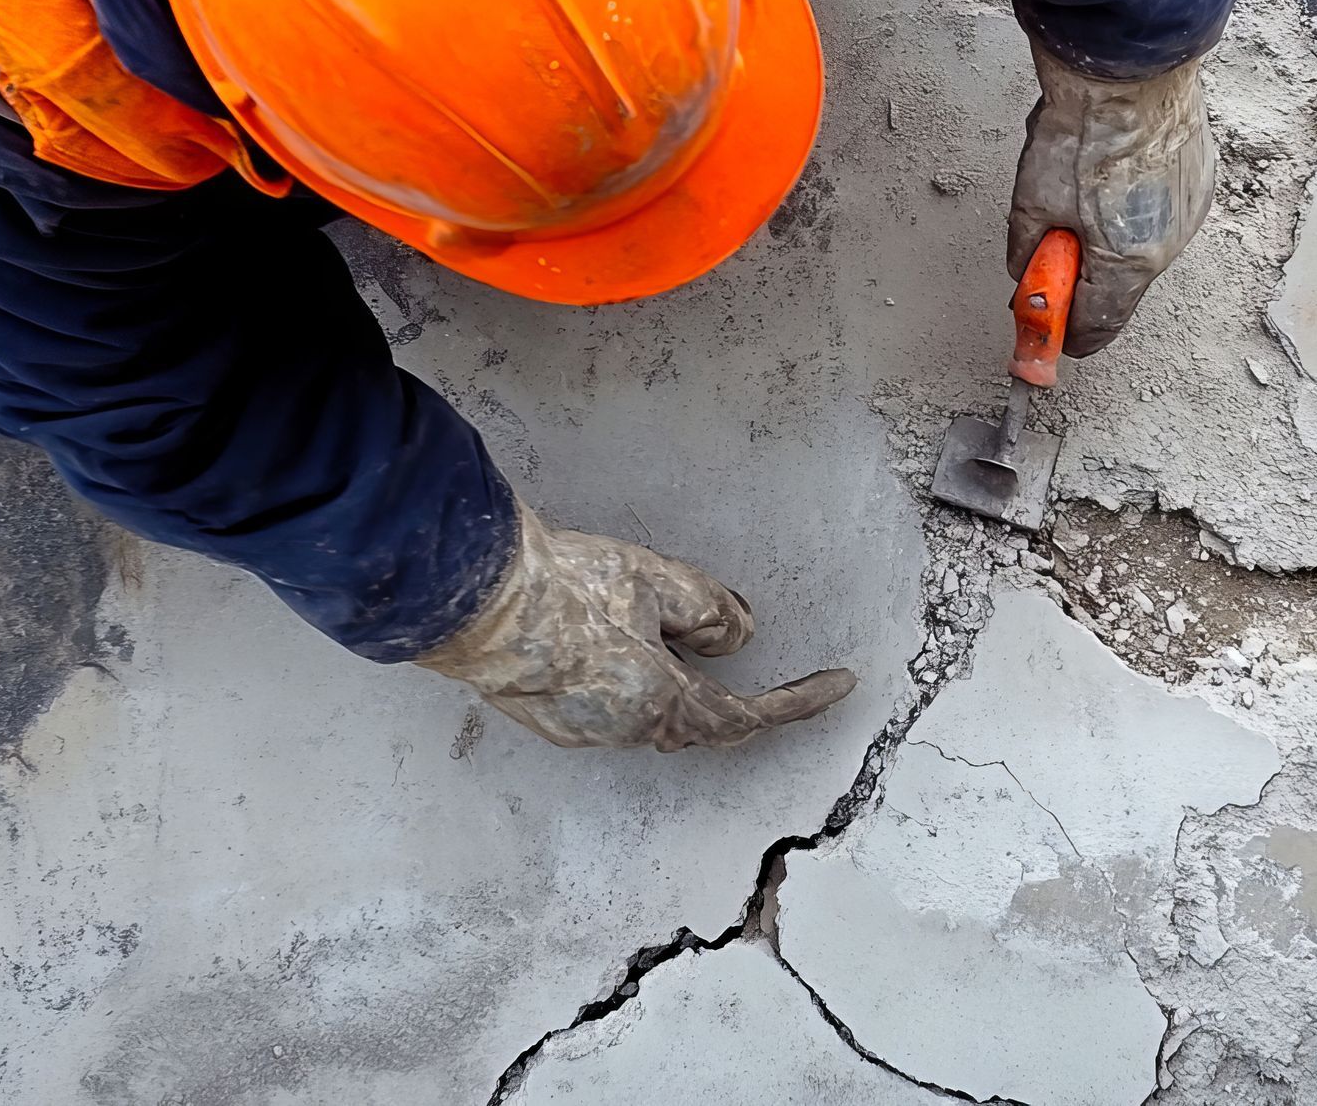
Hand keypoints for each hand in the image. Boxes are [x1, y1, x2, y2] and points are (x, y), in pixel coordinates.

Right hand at [415, 501, 856, 749]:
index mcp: (660, 706)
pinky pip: (614, 705)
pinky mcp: (547, 713)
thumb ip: (711, 612)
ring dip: (681, 686)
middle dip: (738, 700)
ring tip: (690, 643)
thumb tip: (739, 635)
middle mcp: (622, 731)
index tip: (841, 686)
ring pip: (653, 715)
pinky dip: (640, 682)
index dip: (801, 702)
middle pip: (700, 723)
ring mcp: (579, 729)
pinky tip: (630, 648)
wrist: (475, 599)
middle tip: (771, 672)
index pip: (749, 715)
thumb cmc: (566, 589)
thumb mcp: (659, 584)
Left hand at [1006, 42, 1214, 354]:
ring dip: (1111, 237)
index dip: (1066, 331)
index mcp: (1127, 263)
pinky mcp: (1200, 178)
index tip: (1047, 327)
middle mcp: (1169, 247)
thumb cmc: (1082, 131)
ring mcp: (1190, 212)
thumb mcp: (1032, 203)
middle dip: (1085, 274)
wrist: (1127, 67)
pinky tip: (1115, 172)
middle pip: (1121, 286)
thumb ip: (1029, 254)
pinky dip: (1135, 207)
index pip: (1098, 327)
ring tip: (1086, 189)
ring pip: (1142, 247)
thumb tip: (1027, 276)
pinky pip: (1162, 211)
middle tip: (1054, 242)